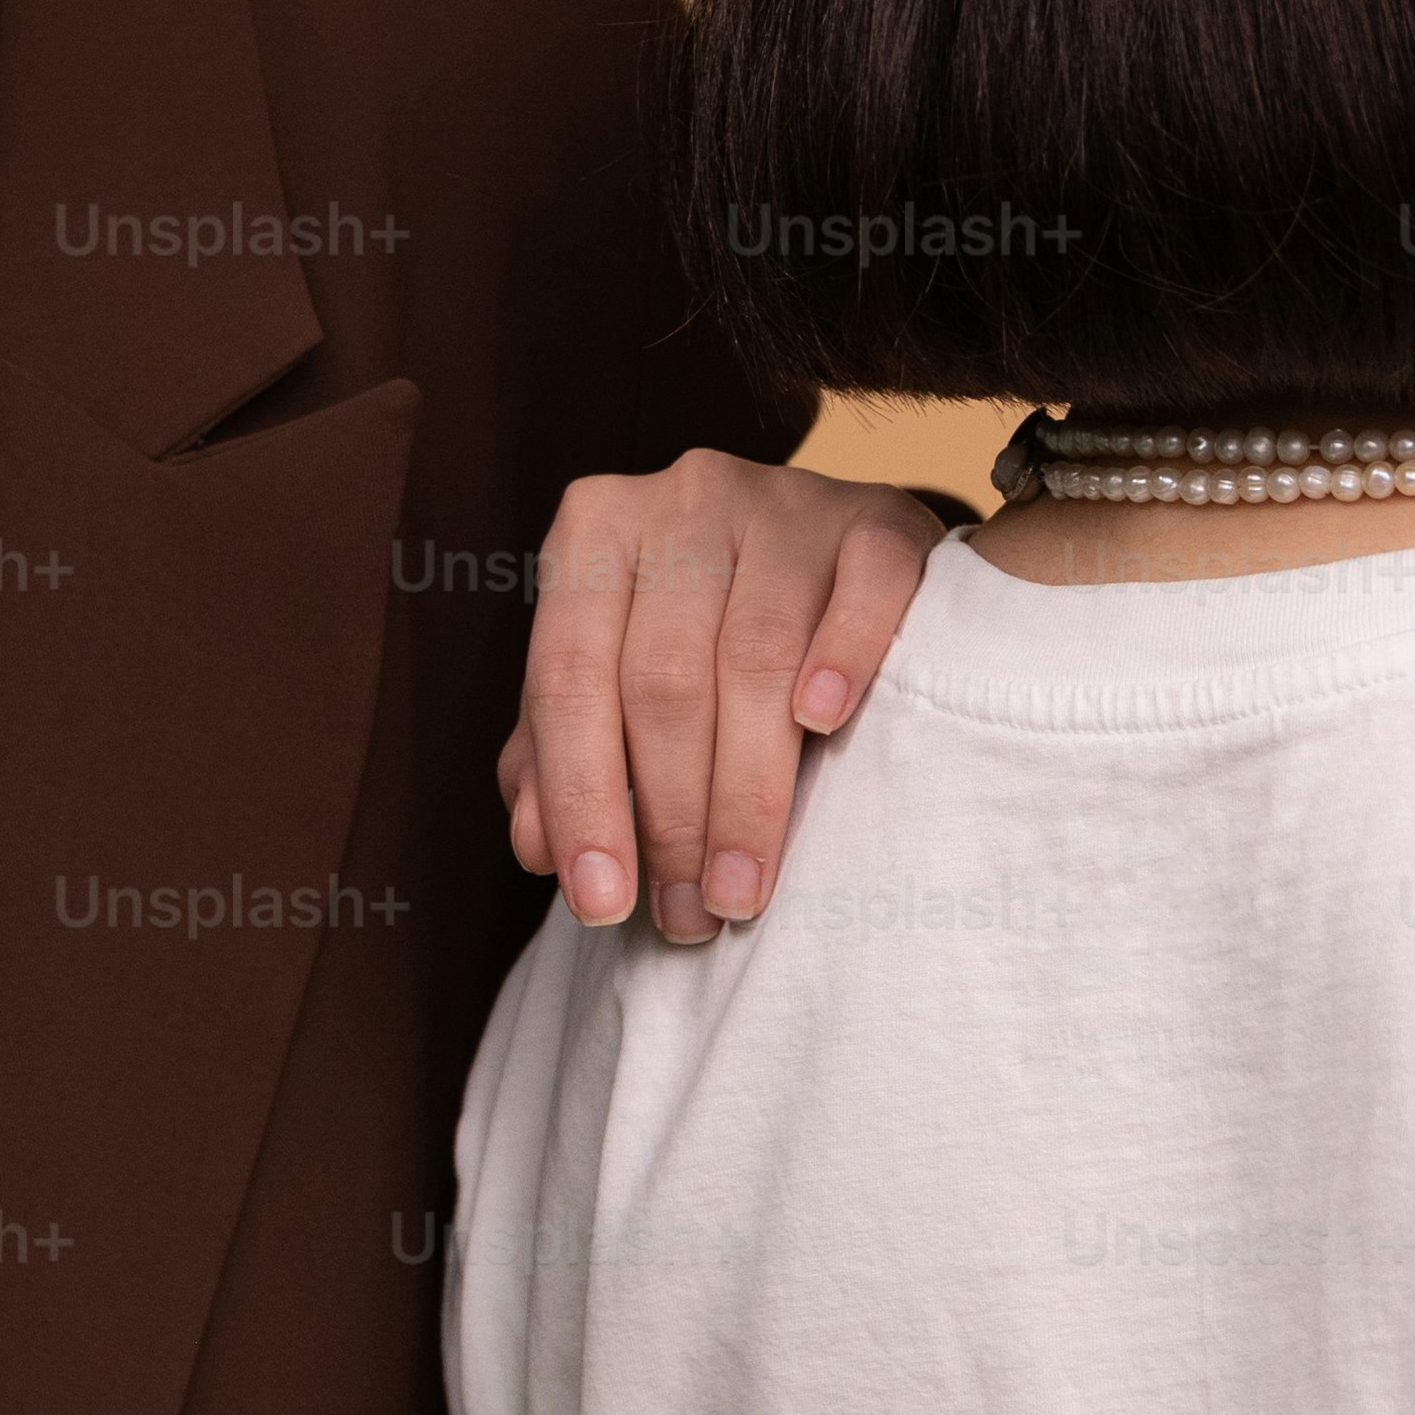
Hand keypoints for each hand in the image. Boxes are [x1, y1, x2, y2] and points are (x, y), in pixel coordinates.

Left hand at [497, 452, 946, 936]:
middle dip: (672, 819)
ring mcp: (785, 501)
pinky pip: (862, 589)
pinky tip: (824, 726)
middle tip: (688, 916)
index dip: (581, 797)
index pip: (570, 677)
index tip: (600, 903)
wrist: (835, 550)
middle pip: (664, 679)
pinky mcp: (880, 517)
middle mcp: (682, 499)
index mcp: (595, 531)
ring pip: (756, 656)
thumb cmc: (703, 631)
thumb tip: (535, 845)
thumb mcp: (618, 677)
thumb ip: (562, 750)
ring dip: (748, 792)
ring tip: (742, 888)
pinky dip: (841, 659)